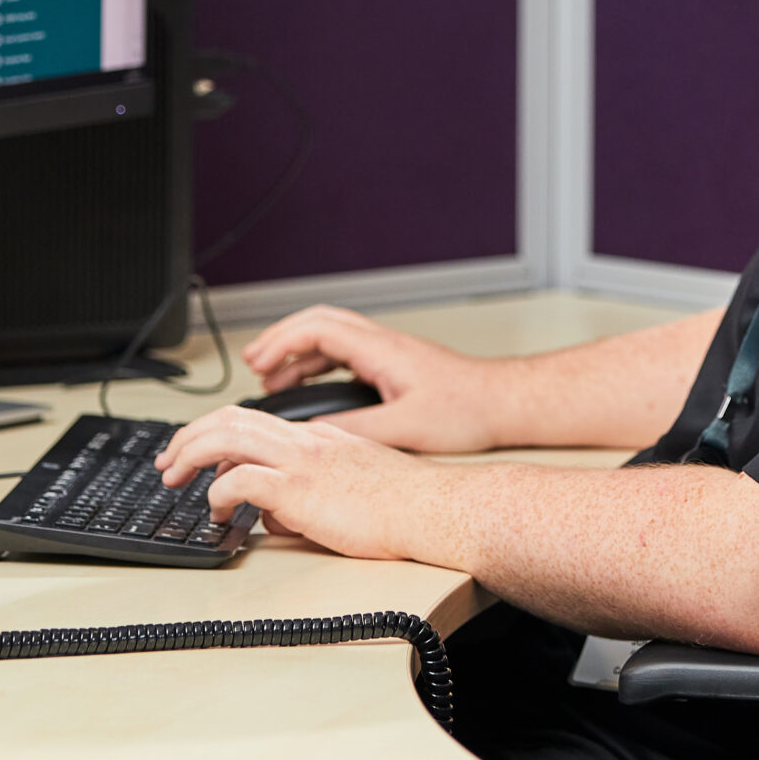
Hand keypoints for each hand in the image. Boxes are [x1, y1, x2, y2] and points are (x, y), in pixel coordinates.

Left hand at [156, 406, 438, 562]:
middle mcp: (306, 440)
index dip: (215, 434)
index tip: (198, 454)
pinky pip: (238, 481)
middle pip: (229, 418)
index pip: (254, 421)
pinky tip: (216, 511)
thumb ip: (311, 493)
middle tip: (168, 462)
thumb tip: (277, 517)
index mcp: (319, 436)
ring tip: (174, 478)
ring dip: (189, 455)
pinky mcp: (299, 489)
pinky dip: (217, 493)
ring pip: (225, 438)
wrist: (434, 510)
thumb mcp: (352, 487)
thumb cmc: (408, 506)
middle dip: (188, 437)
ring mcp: (302, 462)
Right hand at [240, 305, 504, 452]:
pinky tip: (313, 388)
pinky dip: (320, 365)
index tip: (258, 362)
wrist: (504, 403)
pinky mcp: (395, 365)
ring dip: (299, 353)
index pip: (317, 330)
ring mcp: (389, 352)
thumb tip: (315, 436)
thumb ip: (356, 430)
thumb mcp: (406, 427)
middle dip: (281, 340)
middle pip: (319, 323)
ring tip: (272, 379)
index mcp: (380, 350)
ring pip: (332, 337)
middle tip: (254, 362)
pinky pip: (346, 353)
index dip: (281, 343)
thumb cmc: (467, 409)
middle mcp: (382, 344)